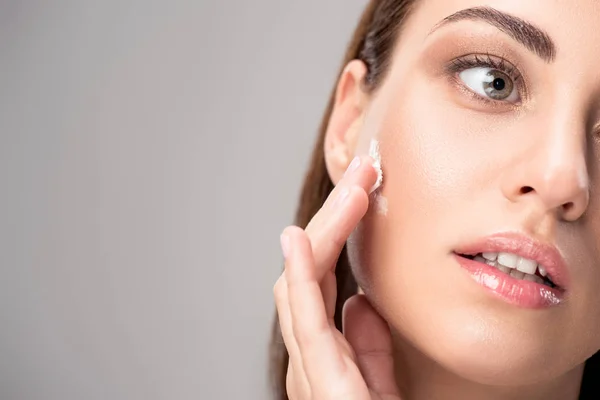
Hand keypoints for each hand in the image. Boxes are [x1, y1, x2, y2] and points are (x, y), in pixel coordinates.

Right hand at [274, 155, 401, 399]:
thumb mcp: (381, 383)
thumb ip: (369, 344)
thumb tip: (360, 300)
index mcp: (325, 353)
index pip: (321, 280)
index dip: (338, 232)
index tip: (364, 190)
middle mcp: (308, 357)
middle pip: (308, 273)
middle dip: (334, 219)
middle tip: (364, 172)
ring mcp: (310, 370)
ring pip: (301, 288)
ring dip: (326, 233)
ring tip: (352, 189)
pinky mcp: (321, 386)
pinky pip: (305, 326)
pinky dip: (300, 280)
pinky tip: (298, 242)